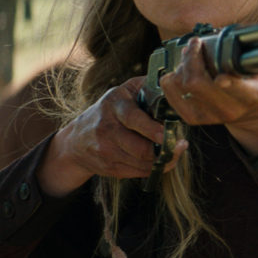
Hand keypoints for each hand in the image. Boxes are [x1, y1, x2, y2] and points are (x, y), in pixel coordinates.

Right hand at [35, 76, 189, 195]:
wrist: (77, 139)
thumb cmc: (110, 110)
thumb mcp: (122, 92)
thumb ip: (145, 87)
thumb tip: (171, 85)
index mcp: (113, 106)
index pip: (132, 118)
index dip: (152, 129)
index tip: (169, 134)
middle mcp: (106, 130)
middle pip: (139, 148)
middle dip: (162, 150)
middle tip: (180, 144)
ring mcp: (106, 151)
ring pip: (142, 163)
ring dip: (163, 160)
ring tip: (176, 151)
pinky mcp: (109, 168)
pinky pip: (139, 172)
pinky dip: (155, 168)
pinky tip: (164, 160)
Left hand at [159, 37, 257, 154]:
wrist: (253, 108)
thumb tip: (242, 35)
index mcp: (253, 95)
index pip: (239, 91)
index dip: (228, 84)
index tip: (221, 76)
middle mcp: (230, 109)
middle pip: (197, 84)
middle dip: (191, 57)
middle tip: (195, 44)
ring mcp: (210, 116)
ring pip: (181, 86)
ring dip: (181, 66)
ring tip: (190, 57)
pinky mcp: (192, 118)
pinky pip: (170, 93)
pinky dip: (172, 77)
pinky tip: (182, 70)